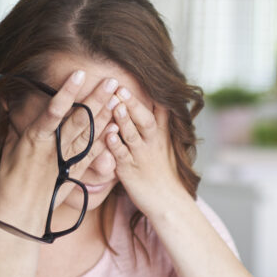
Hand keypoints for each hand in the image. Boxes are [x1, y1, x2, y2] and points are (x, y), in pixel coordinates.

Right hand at [0, 71, 117, 234]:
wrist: (21, 215)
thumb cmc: (10, 182)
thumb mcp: (8, 151)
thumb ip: (15, 127)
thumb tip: (9, 104)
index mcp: (34, 139)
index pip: (54, 111)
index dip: (67, 92)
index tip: (80, 74)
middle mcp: (54, 148)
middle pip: (79, 120)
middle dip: (96, 99)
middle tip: (112, 81)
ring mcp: (66, 160)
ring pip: (89, 134)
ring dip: (106, 115)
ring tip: (119, 97)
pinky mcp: (75, 172)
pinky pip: (93, 154)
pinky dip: (105, 140)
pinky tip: (116, 126)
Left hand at [103, 88, 186, 214]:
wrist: (168, 201)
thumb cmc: (163, 171)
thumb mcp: (166, 143)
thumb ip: (160, 121)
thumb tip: (160, 98)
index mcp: (160, 134)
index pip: (158, 110)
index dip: (150, 94)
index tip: (141, 76)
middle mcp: (152, 143)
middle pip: (144, 119)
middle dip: (133, 103)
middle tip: (121, 87)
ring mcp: (140, 156)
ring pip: (132, 135)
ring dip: (123, 120)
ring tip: (116, 105)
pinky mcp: (129, 171)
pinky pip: (121, 156)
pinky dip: (115, 145)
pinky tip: (107, 135)